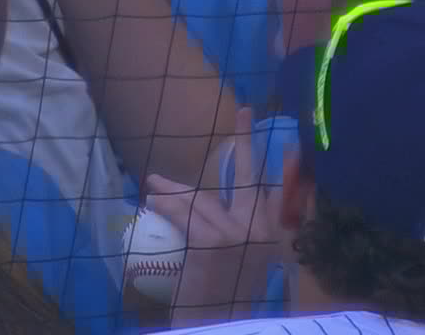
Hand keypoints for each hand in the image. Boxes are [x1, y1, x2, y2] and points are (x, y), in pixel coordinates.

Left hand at [145, 108, 280, 319]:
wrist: (222, 324)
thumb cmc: (228, 297)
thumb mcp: (244, 262)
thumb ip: (241, 231)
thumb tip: (220, 204)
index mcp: (271, 233)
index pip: (267, 186)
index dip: (260, 154)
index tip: (255, 120)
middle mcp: (260, 230)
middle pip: (245, 177)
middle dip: (244, 142)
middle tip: (243, 112)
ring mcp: (238, 236)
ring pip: (201, 199)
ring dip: (172, 191)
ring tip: (153, 186)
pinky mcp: (212, 244)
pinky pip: (185, 215)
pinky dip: (166, 206)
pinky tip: (153, 201)